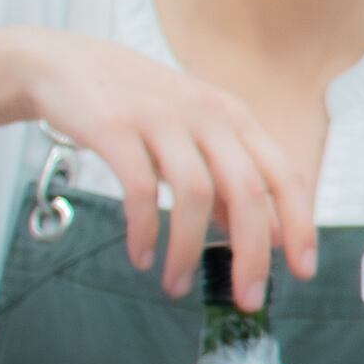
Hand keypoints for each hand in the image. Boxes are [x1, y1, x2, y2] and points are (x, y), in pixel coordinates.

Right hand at [7, 29, 320, 300]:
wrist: (61, 64)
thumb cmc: (135, 107)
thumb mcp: (192, 134)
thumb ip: (225, 180)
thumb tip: (264, 235)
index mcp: (234, 117)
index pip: (283, 175)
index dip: (299, 224)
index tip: (302, 270)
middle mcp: (206, 114)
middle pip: (246, 191)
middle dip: (252, 253)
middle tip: (246, 299)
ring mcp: (162, 118)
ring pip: (193, 194)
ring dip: (187, 250)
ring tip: (175, 286)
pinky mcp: (115, 128)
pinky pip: (139, 189)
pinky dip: (143, 230)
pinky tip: (141, 257)